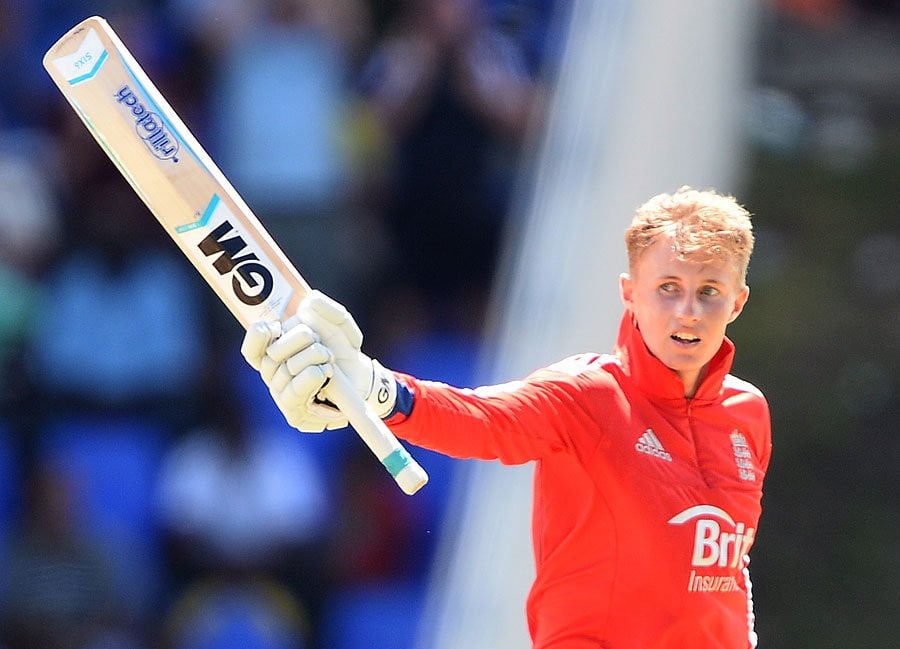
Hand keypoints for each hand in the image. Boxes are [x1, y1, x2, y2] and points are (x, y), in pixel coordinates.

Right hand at [241, 291, 396, 431]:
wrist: (361, 377)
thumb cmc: (343, 349)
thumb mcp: (341, 324)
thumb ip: (328, 308)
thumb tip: (309, 301)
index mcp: (276, 351)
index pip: (252, 349)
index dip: (256, 338)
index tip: (272, 326)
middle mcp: (274, 374)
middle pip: (271, 355)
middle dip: (299, 340)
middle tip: (318, 340)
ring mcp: (282, 394)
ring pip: (286, 371)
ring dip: (312, 358)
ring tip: (328, 359)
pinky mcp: (293, 413)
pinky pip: (294, 391)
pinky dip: (312, 376)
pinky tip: (324, 372)